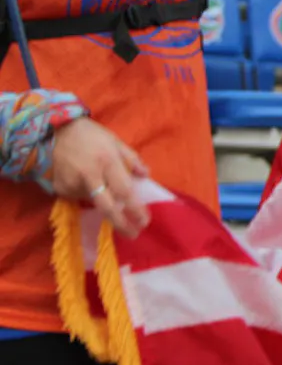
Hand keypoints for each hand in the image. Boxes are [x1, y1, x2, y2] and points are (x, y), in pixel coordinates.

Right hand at [50, 119, 150, 237]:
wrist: (53, 131)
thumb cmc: (89, 135)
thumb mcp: (115, 141)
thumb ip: (132, 159)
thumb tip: (146, 175)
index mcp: (107, 162)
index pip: (125, 191)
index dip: (135, 209)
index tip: (145, 221)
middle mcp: (89, 175)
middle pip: (106, 207)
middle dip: (121, 224)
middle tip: (133, 233)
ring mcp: (72, 183)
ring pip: (93, 202)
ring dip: (102, 200)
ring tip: (98, 182)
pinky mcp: (60, 188)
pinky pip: (79, 197)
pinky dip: (86, 194)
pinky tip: (84, 180)